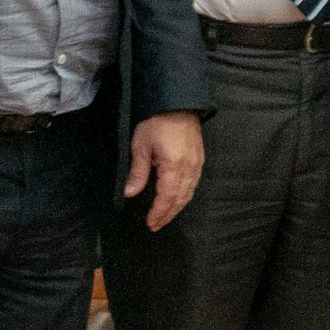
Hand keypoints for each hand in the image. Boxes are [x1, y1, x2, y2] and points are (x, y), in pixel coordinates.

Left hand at [127, 112, 206, 230]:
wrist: (178, 104)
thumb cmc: (157, 122)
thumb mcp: (141, 146)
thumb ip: (138, 172)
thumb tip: (130, 193)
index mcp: (174, 165)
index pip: (167, 197)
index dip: (159, 212)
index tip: (150, 223)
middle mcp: (189, 168)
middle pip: (180, 199)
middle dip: (167, 214)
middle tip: (155, 225)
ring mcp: (197, 165)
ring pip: (188, 194)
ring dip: (176, 208)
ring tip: (164, 217)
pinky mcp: (199, 161)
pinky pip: (193, 185)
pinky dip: (184, 197)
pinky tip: (176, 201)